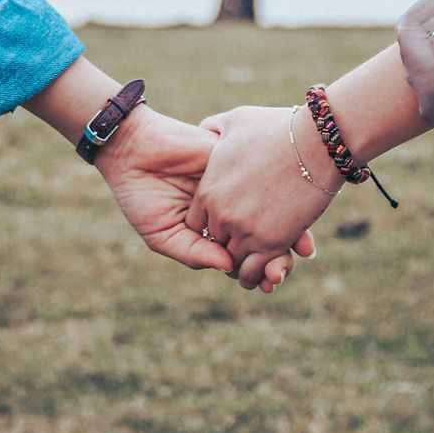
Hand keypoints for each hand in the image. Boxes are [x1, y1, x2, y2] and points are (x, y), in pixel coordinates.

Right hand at [96, 106, 304, 291]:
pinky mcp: (240, 161)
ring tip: (300, 251)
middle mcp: (231, 207)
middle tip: (282, 272)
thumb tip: (228, 268)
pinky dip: (284, 197)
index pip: (242, 254)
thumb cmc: (141, 194)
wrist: (133, 149)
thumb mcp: (162, 233)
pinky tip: (293, 215)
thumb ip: (193, 252)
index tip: (270, 284)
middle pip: (264, 235)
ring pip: (273, 210)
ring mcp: (238, 185)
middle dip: (278, 256)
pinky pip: (267, 180)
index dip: (258, 270)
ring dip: (289, 231)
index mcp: (213, 228)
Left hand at [189, 105, 342, 288]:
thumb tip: (205, 130)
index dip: (211, 226)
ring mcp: (245, 230)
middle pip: (214, 245)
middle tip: (243, 245)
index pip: (196, 225)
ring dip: (243, 265)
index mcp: (208, 190)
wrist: (316, 141)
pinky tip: (269, 270)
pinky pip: (255, 271)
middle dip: (227, 245)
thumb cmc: (278, 128)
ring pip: (233, 263)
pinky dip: (259, 275)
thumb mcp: (236, 121)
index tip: (227, 224)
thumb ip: (214, 128)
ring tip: (256, 262)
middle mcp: (221, 214)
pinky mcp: (272, 243)